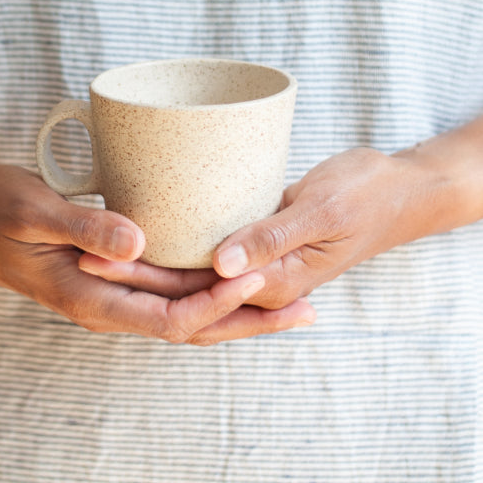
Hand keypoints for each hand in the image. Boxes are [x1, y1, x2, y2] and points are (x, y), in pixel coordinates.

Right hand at [0, 165, 315, 344]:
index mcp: (90, 298)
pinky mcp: (118, 275)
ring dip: (239, 310)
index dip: (217, 305)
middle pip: (192, 328)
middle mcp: (109, 305)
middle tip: (308, 308)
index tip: (257, 279)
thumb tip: (138, 243)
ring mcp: (115, 294)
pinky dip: (212, 289)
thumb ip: (84, 225)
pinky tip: (239, 273)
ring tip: (293, 300)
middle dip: (250, 322)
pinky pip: (173, 292)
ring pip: (188, 314)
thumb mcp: (33, 211)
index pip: (169, 320)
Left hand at [80, 146, 446, 314]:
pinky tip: (152, 234)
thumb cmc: (368, 195)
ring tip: (100, 248)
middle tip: (81, 252)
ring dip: (150, 266)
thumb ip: (271, 237)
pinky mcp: (259, 245)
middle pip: (183, 290)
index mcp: (272, 284)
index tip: (96, 255)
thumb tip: (221, 265)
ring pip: (193, 277)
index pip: (193, 293)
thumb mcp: (321, 209)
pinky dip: (179, 251)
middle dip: (131, 275)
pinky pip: (211, 257)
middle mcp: (261, 284)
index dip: (141, 278)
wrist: (402, 190)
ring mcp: (260, 267)